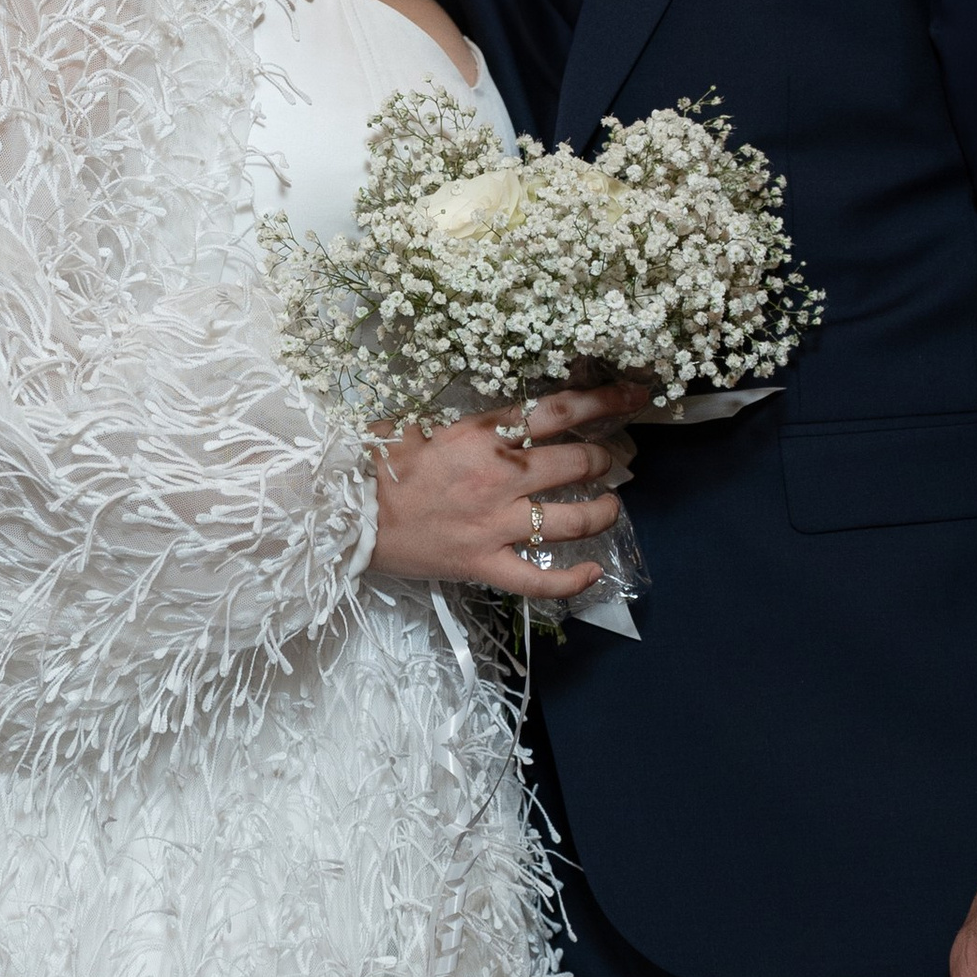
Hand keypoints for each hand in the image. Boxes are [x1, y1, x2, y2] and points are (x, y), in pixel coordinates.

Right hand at [367, 383, 643, 601]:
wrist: (341, 514)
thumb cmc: (374, 464)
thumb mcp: (419, 422)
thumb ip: (466, 419)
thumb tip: (500, 413)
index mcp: (482, 434)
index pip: (558, 410)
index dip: (604, 400)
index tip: (634, 396)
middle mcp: (498, 476)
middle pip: (576, 463)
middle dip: (604, 459)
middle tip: (610, 459)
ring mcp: (494, 524)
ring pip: (571, 520)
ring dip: (603, 513)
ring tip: (612, 508)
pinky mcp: (483, 564)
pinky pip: (538, 580)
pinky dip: (571, 580)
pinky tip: (594, 573)